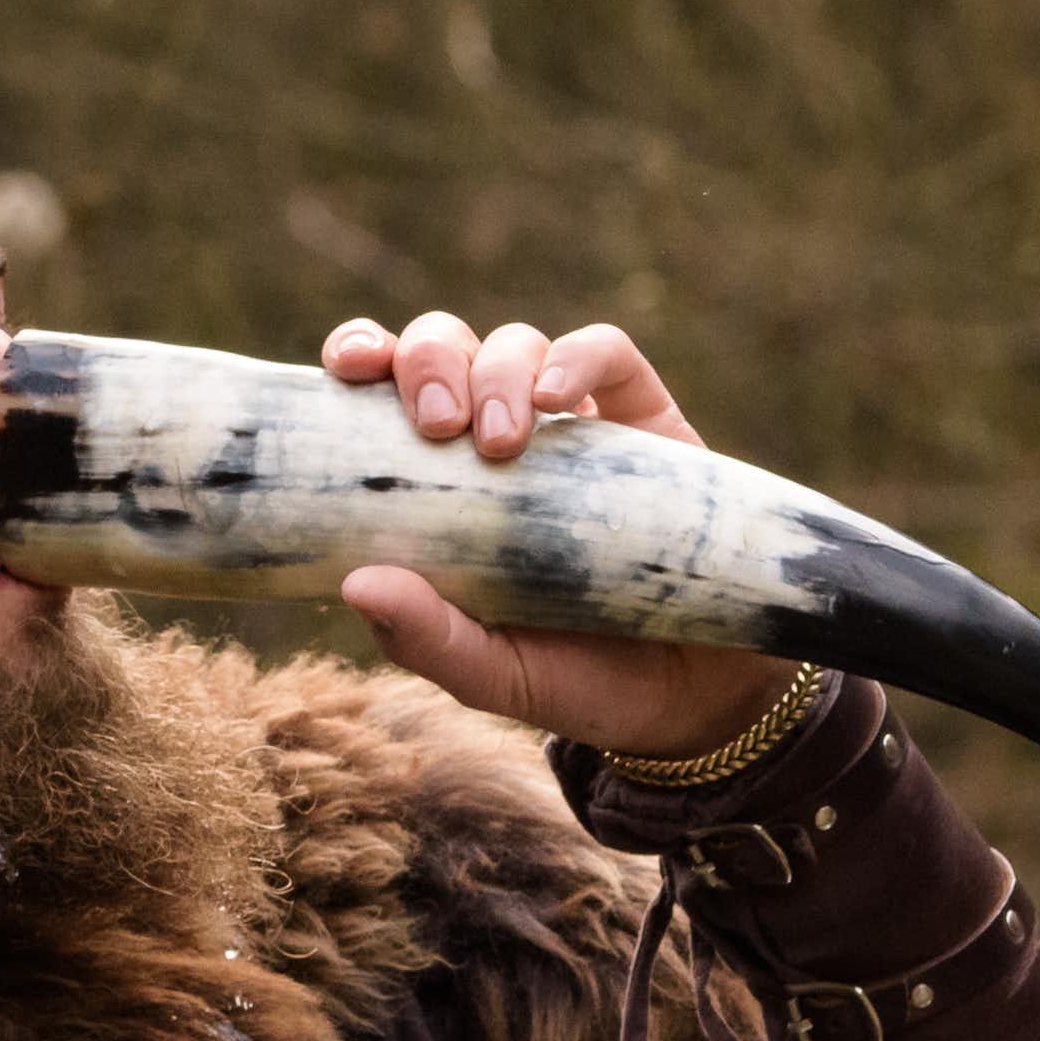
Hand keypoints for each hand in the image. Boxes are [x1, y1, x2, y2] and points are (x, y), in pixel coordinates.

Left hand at [321, 312, 800, 757]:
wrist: (690, 696)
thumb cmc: (572, 677)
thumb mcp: (488, 673)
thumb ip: (424, 636)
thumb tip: (356, 584)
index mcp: (436, 482)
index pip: (380, 390)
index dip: (359, 352)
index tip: (349, 369)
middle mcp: (495, 438)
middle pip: (445, 347)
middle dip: (428, 362)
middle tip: (437, 426)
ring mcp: (571, 425)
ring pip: (516, 344)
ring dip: (497, 372)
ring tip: (504, 443)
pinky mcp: (644, 419)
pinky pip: (607, 353)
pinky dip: (577, 359)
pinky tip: (559, 398)